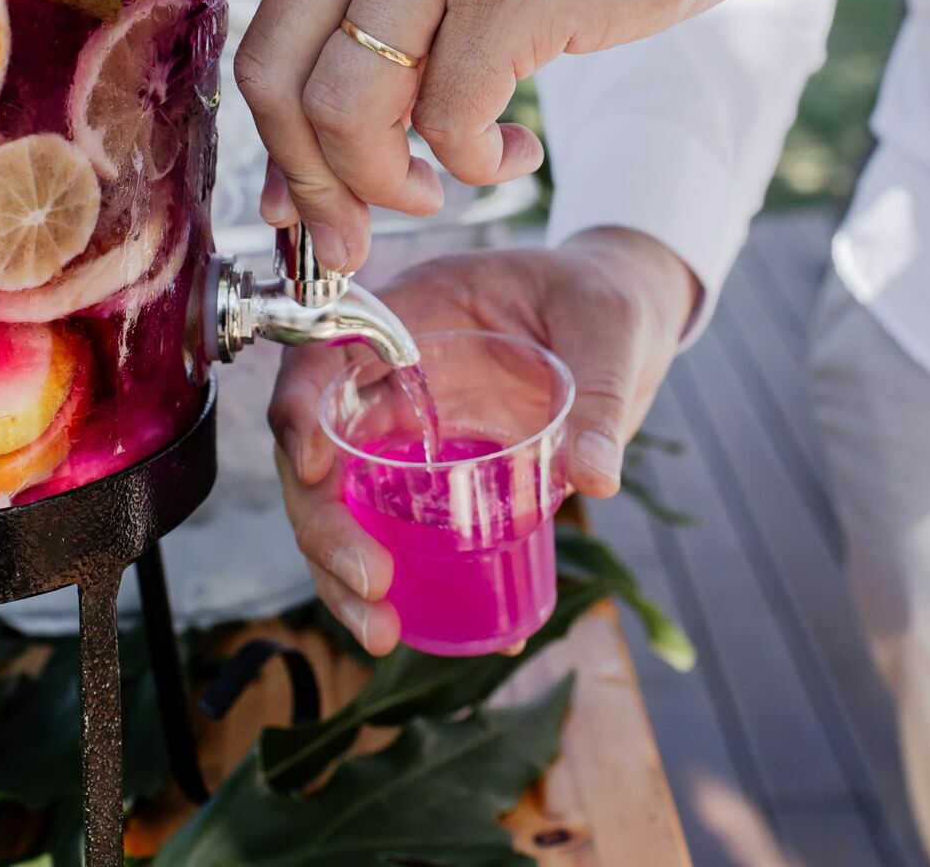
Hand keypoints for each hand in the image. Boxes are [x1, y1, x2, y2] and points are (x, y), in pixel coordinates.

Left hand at [233, 0, 762, 272]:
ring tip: (441, 185)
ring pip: (345, 109)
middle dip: (310, 183)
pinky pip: (449, 121)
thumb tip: (286, 193)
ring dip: (387, 183)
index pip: (268, 29)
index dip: (279, 142)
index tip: (306, 205)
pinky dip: (475, 162)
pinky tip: (515, 148)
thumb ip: (367, 37)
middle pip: (278, 74)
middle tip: (351, 239)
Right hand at [267, 228, 700, 653]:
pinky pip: (395, 527)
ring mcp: (407, 428)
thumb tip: (595, 475)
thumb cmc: (603, 297)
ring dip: (343, 572)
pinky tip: (422, 628)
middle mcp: (393, 375)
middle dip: (324, 524)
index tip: (317, 472)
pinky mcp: (433, 474)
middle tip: (370, 583)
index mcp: (415, 312)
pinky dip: (401, 582)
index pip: (326, 353)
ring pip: (342, 502)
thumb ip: (601, 395)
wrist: (627, 314)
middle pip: (319, 448)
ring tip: (383, 632)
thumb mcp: (609, 327)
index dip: (302, 410)